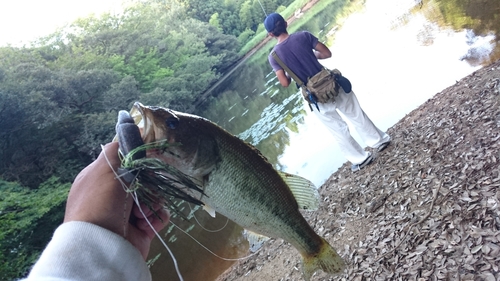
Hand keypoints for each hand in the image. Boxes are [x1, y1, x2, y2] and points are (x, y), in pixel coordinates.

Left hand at [64, 142, 169, 258]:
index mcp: (99, 179)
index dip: (136, 157)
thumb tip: (126, 129)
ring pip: (153, 196)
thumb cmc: (99, 202)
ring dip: (152, 201)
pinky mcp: (141, 229)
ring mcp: (127, 213)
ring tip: (142, 210)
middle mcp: (112, 195)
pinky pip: (158, 216)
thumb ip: (116, 150)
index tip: (148, 154)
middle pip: (142, 179)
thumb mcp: (104, 169)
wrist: (100, 245)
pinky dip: (157, 217)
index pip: (122, 161)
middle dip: (148, 182)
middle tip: (146, 184)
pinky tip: (147, 221)